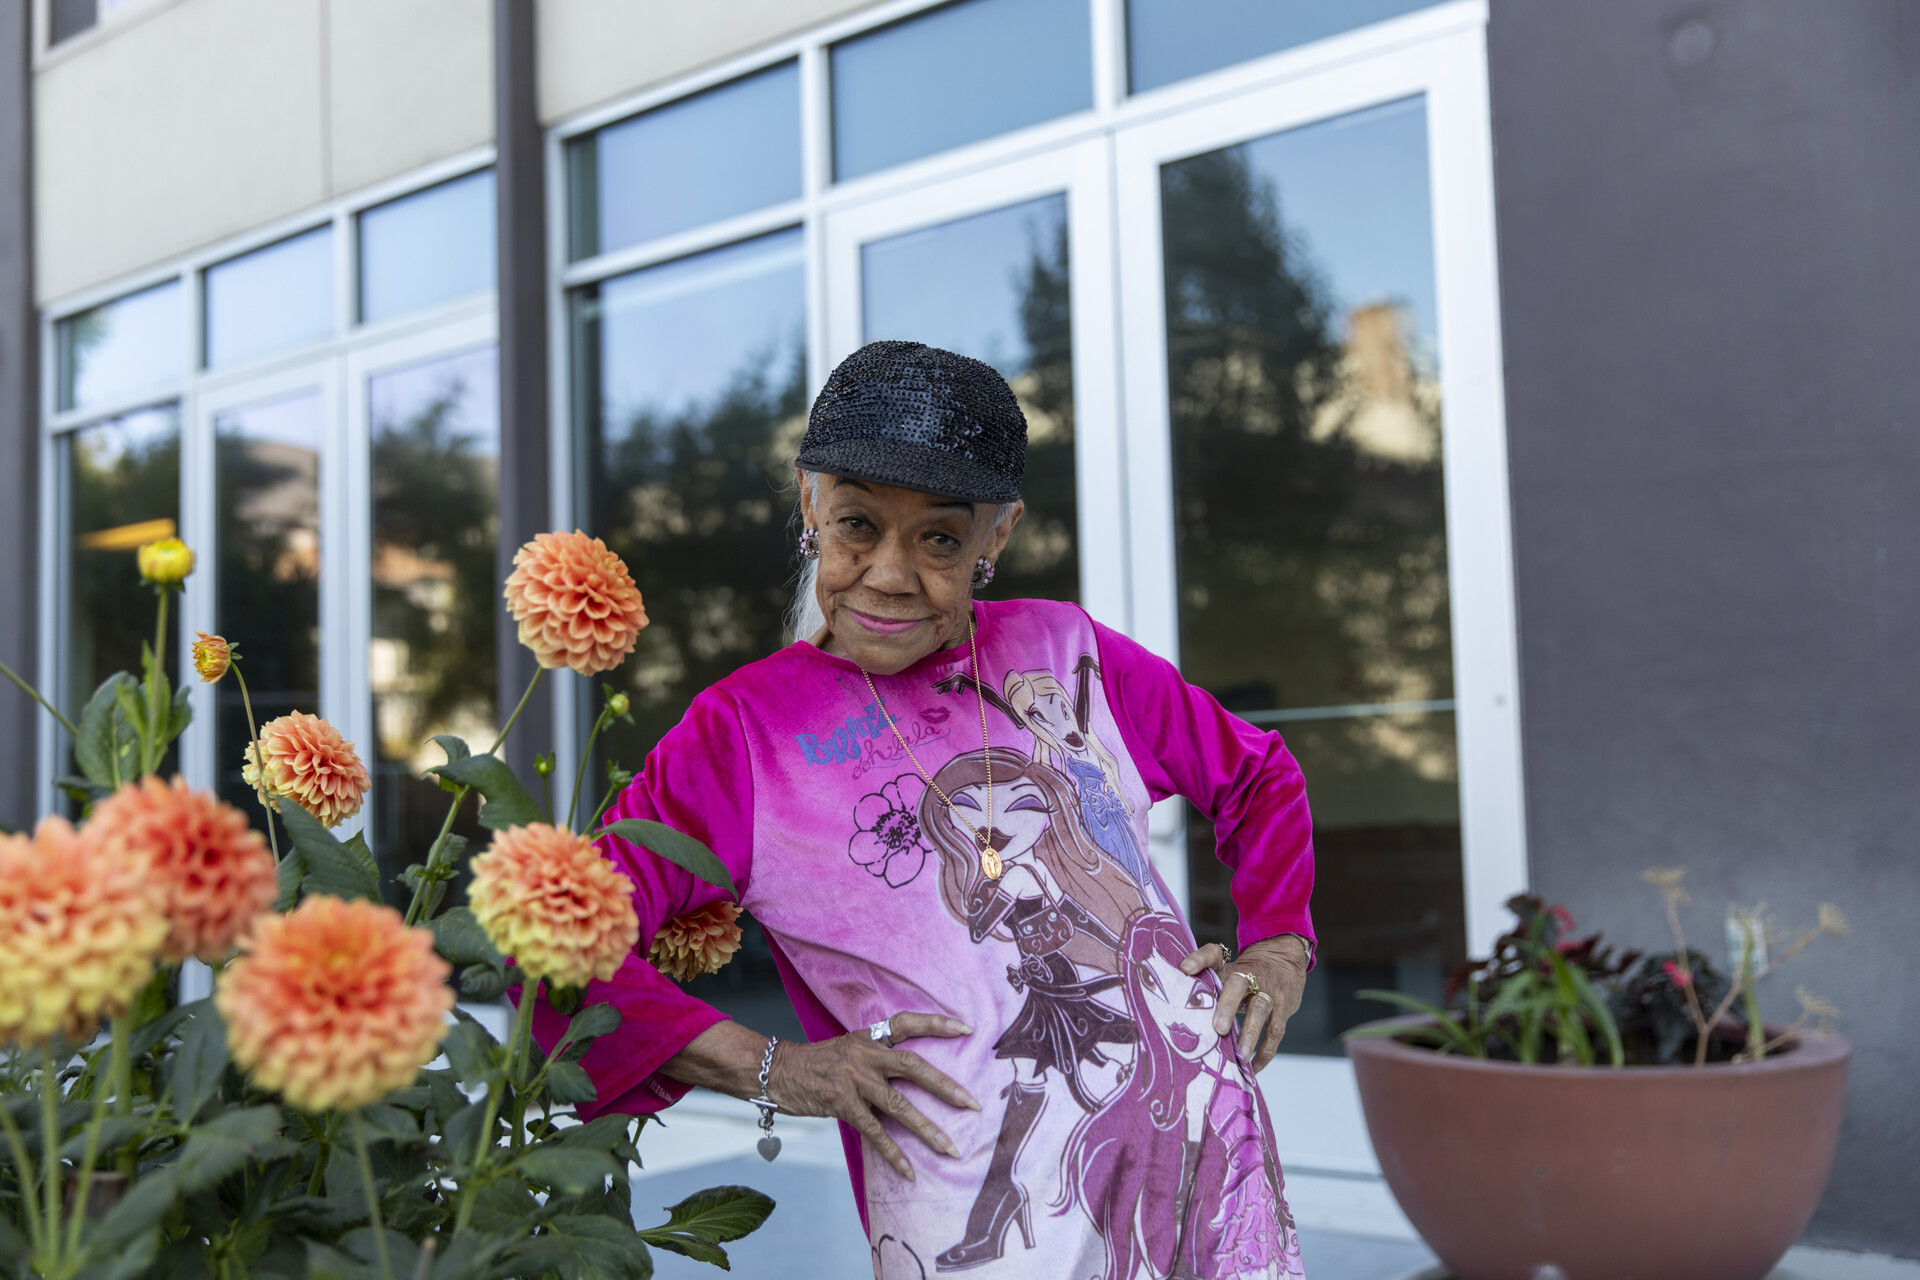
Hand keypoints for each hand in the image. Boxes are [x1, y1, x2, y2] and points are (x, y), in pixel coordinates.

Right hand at [767, 1013, 979, 1181]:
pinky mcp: (842, 1104)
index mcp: (870, 1038)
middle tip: (972, 1103)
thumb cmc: (818, 1062)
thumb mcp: (850, 1047)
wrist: (778, 1071)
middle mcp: (866, 1055)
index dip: (936, 1024)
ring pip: (899, 1106)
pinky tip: (909, 1171)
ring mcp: (854, 1080)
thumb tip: (913, 1072)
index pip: (907, 1023)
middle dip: (946, 1086)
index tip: (966, 1029)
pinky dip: (893, 1154)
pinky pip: (874, 1132)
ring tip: (950, 1148)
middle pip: (913, 1067)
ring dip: (927, 1129)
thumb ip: (878, 1055)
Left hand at [1181, 935, 1308, 1070]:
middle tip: (1218, 1029)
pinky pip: (1275, 1031)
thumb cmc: (1245, 972)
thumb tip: (1180, 982)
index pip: (1212, 954)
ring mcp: (1269, 992)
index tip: (1185, 970)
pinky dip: (1265, 1052)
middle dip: (1228, 1007)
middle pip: (1238, 985)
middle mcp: (1250, 977)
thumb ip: (1203, 977)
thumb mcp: (1226, 967)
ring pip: (1260, 1010)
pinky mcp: (1283, 1009)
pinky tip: (1253, 1067)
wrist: (1283, 959)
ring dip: (1250, 1034)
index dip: (1199, 960)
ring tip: (1241, 1056)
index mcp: (1230, 967)